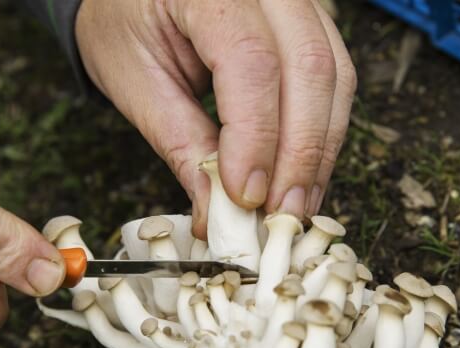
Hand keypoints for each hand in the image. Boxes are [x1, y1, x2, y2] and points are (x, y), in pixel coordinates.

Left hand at [75, 0, 356, 237]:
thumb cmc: (124, 24)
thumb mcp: (136, 83)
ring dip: (319, 150)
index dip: (256, 138)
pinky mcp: (309, 22)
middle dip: (301, 153)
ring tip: (293, 203)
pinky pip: (335, 77)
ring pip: (334, 75)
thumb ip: (182, 144)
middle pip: (309, 66)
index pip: (251, 62)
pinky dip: (322, 132)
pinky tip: (302, 172)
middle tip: (281, 213)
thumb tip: (218, 211)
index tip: (246, 197)